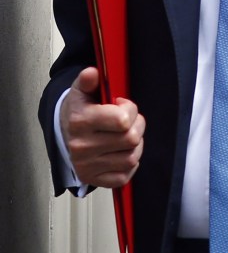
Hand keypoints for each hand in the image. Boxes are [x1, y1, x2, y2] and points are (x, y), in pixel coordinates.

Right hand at [60, 66, 145, 188]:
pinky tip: (121, 152)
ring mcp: (87, 166)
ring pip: (131, 158)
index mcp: (80, 121)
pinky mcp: (93, 180)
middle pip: (131, 139)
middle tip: (129, 122)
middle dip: (137, 126)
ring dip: (135, 146)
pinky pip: (125, 176)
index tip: (122, 106)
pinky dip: (129, 164)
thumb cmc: (81, 110)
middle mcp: (81, 147)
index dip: (130, 110)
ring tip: (126, 136)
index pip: (123, 120)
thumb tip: (92, 73)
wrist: (65, 133)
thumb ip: (89, 80)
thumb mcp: (82, 90)